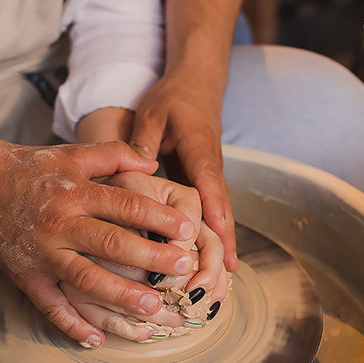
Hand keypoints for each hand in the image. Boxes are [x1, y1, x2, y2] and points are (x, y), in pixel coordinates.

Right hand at [0, 138, 198, 344]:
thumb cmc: (27, 167)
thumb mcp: (70, 154)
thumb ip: (113, 155)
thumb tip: (153, 163)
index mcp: (76, 192)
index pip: (126, 205)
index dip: (159, 218)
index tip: (188, 230)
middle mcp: (61, 223)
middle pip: (113, 244)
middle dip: (151, 258)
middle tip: (183, 268)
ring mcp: (42, 253)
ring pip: (86, 279)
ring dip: (120, 296)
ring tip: (152, 308)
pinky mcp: (24, 275)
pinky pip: (50, 306)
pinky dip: (72, 326)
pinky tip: (98, 341)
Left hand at [130, 72, 238, 270]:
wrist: (198, 84)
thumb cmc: (173, 97)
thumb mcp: (153, 113)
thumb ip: (144, 140)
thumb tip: (136, 165)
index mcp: (199, 147)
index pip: (208, 180)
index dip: (214, 207)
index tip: (219, 231)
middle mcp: (211, 165)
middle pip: (221, 206)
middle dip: (225, 238)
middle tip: (226, 270)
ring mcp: (211, 175)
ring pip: (220, 212)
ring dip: (223, 243)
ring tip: (225, 277)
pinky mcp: (206, 181)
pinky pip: (213, 211)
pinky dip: (215, 235)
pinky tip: (214, 262)